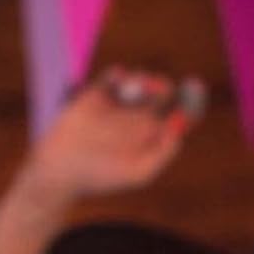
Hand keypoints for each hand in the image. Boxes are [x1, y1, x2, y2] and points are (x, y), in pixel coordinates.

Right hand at [0, 67, 204, 253]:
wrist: (62, 171)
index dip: (189, 100)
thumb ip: (163, 153)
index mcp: (152, 136)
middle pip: (162, 93)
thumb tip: (178, 126)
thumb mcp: (139, 173)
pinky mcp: (96, 95)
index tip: (192, 90)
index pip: (179, 112)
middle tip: (160, 90)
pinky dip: (118, 76)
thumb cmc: (102, 177)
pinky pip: (112, 77)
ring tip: (138, 87)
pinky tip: (118, 81)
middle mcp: (138, 118)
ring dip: (144, 79)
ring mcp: (117, 106)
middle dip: (164, 87)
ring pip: (140, 81)